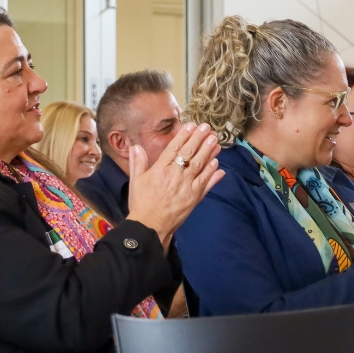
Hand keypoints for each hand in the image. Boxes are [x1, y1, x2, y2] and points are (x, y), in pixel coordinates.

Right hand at [126, 122, 224, 248]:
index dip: (184, 136)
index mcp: (160, 169)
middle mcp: (175, 175)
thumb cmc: (141, 204)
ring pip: (200, 165)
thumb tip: (136, 146)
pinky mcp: (194, 198)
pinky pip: (206, 183)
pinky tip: (217, 164)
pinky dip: (212, 173)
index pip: (174, 148)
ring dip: (209, 152)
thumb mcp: (136, 181)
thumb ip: (138, 162)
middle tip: (207, 127)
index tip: (191, 125)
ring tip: (215, 141)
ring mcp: (187, 186)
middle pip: (189, 153)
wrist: (151, 226)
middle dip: (199, 139)